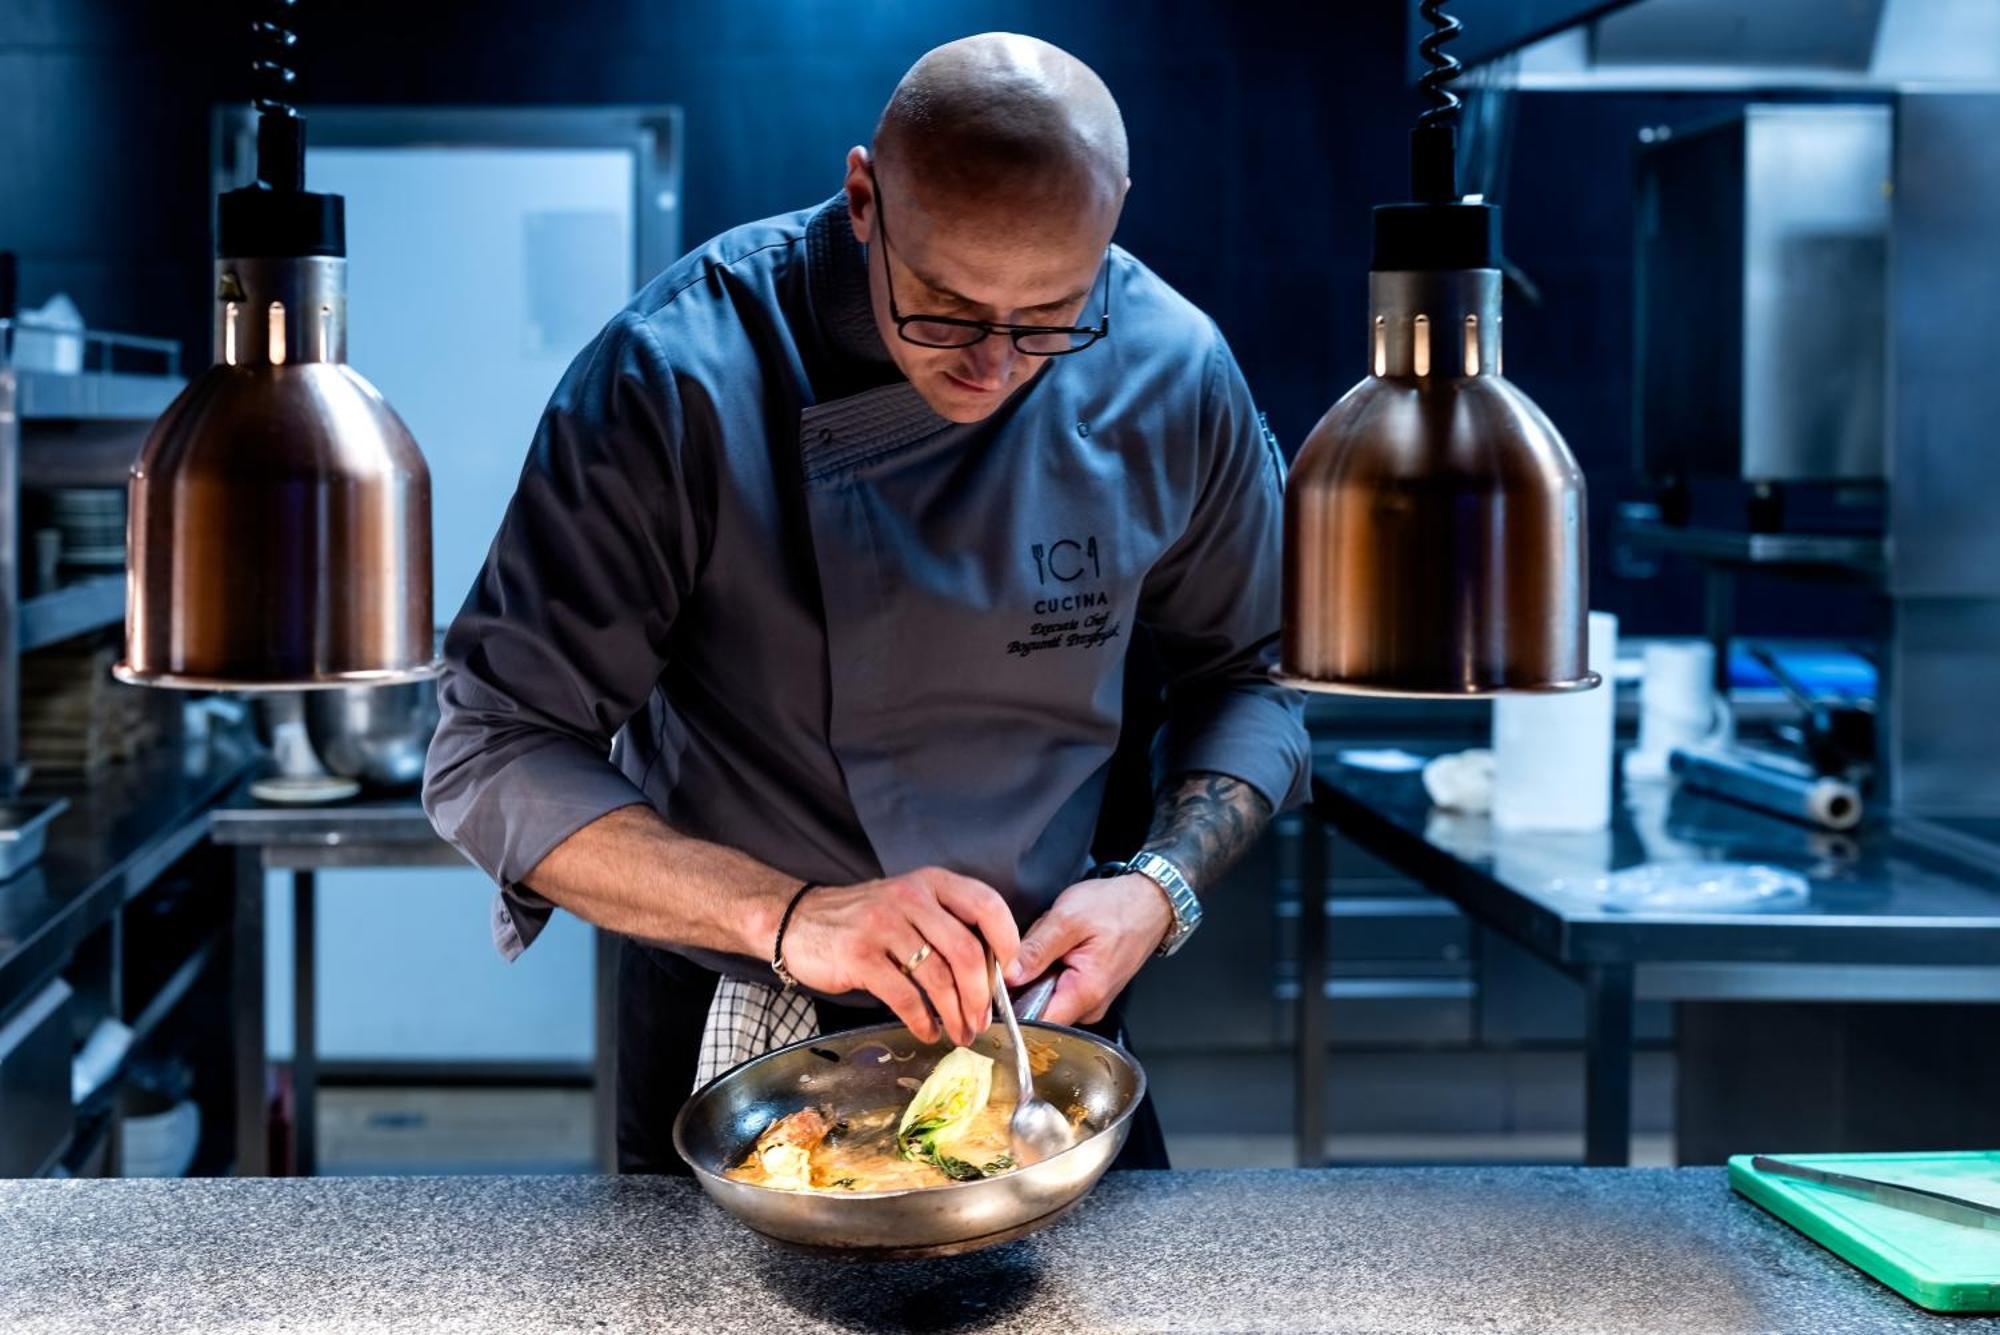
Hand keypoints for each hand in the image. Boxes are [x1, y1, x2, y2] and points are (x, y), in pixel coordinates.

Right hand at [778, 867, 1019, 1046]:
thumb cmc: (865, 919)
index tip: (1010, 977)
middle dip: (980, 995)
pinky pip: (905, 997)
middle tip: (982, 1021)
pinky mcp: (860, 956)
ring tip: (960, 1032)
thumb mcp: (909, 904)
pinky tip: (928, 1031)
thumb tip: (990, 975)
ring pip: (937, 978)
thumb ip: (946, 926)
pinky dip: (923, 1021)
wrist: (800, 920)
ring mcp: (883, 925)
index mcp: (931, 883)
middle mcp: (910, 898)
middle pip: (965, 951)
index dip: (1007, 942)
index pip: (986, 905)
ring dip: (955, 1014)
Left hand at [1003, 874, 1172, 1026]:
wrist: (1148, 903)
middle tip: (1035, 947)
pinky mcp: (1088, 993)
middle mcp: (1090, 1006)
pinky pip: (1056, 988)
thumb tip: (1008, 976)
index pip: (1036, 1021)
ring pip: (1044, 995)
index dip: (1011, 1006)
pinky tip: (1061, 947)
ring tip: (1054, 943)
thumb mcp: (1069, 918)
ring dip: (1039, 970)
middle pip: (1036, 1007)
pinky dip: (1051, 967)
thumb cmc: (1117, 907)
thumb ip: (1036, 949)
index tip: (999, 984)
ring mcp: (1090, 1002)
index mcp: (1085, 992)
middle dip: (1026, 978)